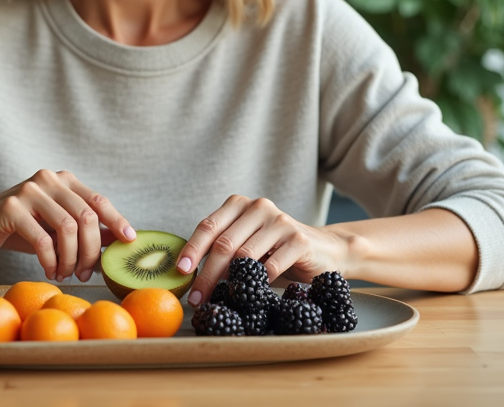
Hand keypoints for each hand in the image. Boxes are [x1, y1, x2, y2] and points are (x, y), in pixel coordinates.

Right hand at [0, 169, 134, 282]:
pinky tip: (49, 271)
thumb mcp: (55, 230)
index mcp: (63, 180)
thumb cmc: (19, 230)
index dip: (117, 221)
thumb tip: (118, 243)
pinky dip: (50, 261)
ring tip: (66, 274)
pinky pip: (42, 239)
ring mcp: (30, 190)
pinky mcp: (11, 207)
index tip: (129, 242)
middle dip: (90, 251)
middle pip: (86, 217)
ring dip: (71, 259)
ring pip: (67, 228)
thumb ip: (84, 231)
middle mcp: (49, 179)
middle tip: (86, 274)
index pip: (98, 201)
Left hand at [176, 195, 351, 304]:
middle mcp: (259, 207)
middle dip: (206, 274)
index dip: (192, 249)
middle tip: (196, 297)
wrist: (324, 250)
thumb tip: (187, 272)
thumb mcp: (246, 243)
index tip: (180, 271)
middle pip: (224, 243)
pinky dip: (260, 281)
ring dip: (229, 282)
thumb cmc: (275, 250)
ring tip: (221, 299)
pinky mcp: (299, 238)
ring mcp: (280, 221)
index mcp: (239, 204)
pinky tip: (254, 292)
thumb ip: (222, 248)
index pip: (209, 226)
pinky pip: (272, 264)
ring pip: (245, 255)